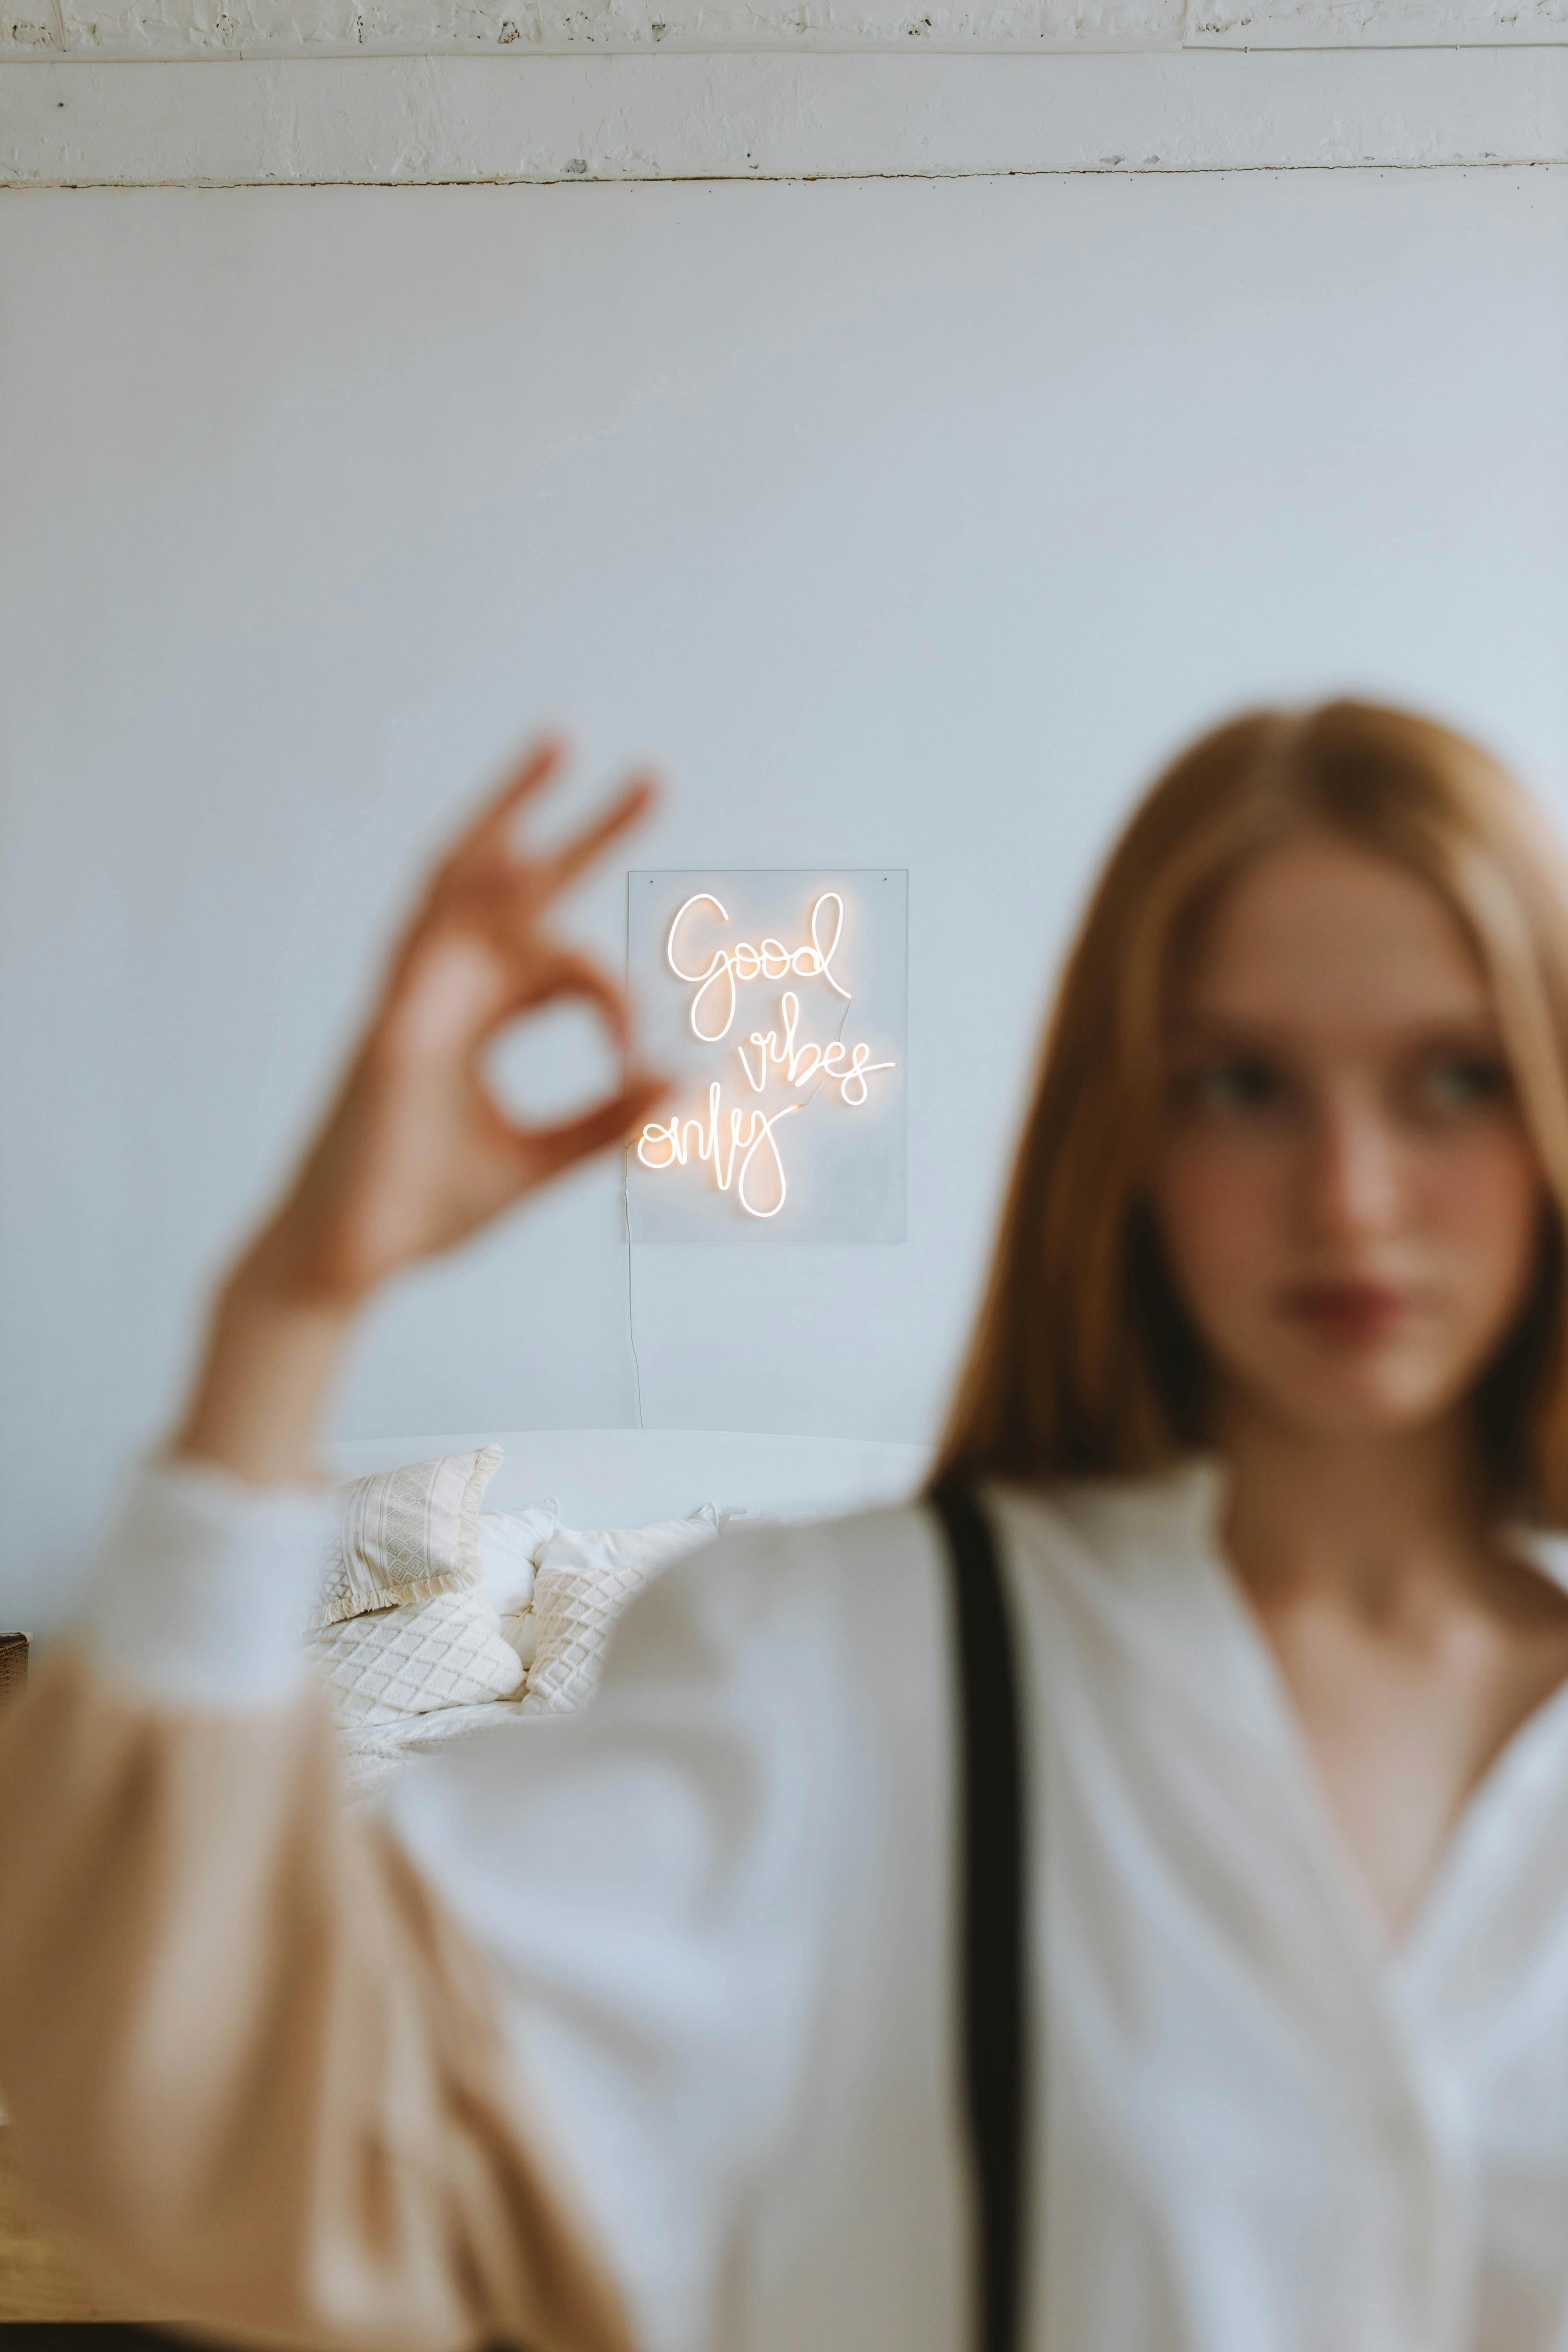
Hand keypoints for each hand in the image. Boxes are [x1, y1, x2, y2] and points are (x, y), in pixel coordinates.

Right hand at [174, 737, 666, 1483]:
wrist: (345, 1262)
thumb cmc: (425, 1206)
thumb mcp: (538, 1164)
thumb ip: (607, 1123)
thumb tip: (684, 1082)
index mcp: (475, 1017)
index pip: (556, 953)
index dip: (612, 993)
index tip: (640, 1055)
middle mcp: (442, 993)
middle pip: (510, 888)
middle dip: (576, 830)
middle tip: (655, 775)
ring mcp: (407, 1008)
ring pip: (454, 889)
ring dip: (503, 820)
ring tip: (554, 755)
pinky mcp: (384, 1042)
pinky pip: (418, 966)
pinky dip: (461, 921)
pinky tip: (503, 866)